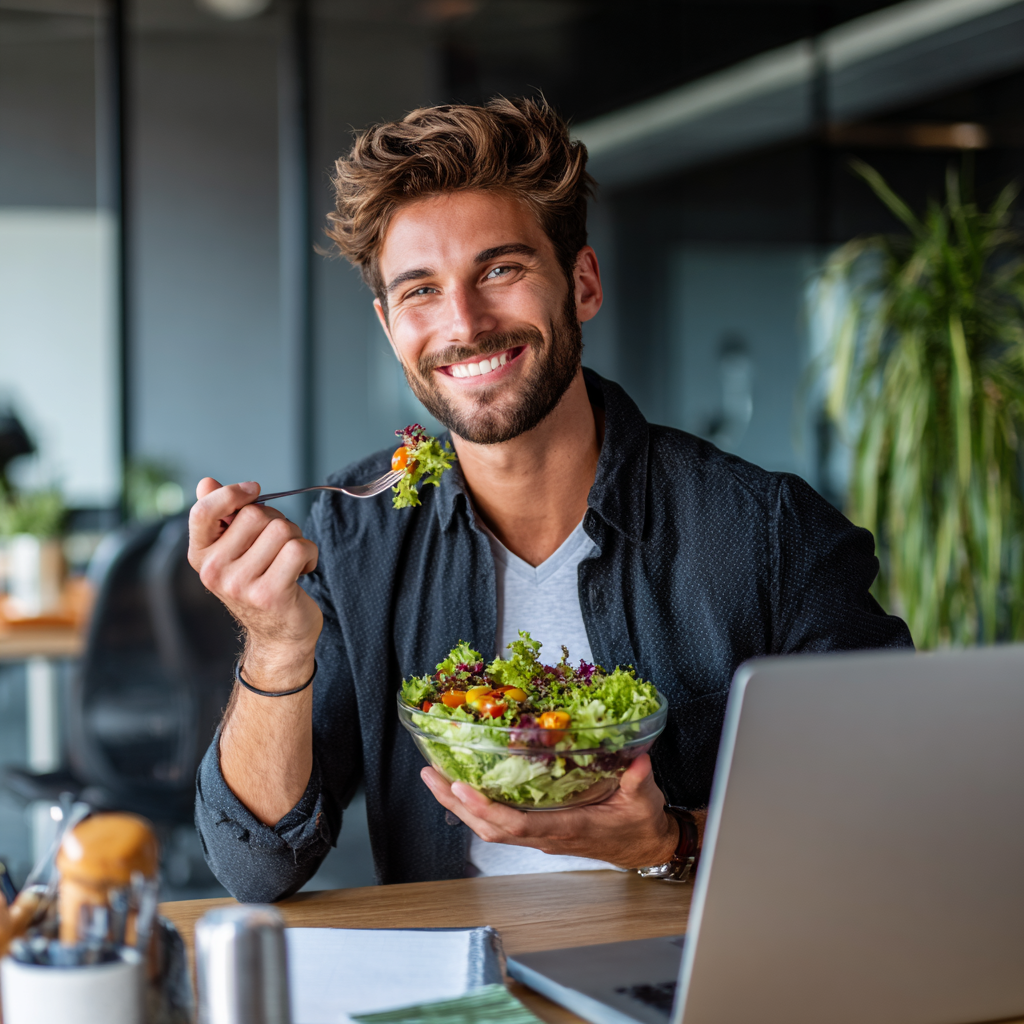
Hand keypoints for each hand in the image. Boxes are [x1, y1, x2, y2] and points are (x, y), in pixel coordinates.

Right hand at [187, 477, 321, 687]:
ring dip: (296, 539)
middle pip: (256, 515)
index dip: (231, 493)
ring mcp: (241, 585)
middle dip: (277, 521)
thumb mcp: (235, 552)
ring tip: (291, 561)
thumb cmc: (259, 585)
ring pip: (282, 529)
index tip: (254, 490)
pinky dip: (310, 554)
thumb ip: (222, 517)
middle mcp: (215, 571)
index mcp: (201, 556)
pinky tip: (303, 570)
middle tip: (279, 546)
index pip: (203, 511)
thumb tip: (206, 482)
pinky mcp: (270, 593)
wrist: (279, 636)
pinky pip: (299, 549)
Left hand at [421, 754, 678, 868]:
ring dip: (459, 806)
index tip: (461, 788)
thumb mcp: (644, 799)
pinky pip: (499, 823)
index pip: (519, 825)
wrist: (644, 847)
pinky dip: (475, 807)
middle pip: (491, 828)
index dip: (487, 809)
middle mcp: (547, 835)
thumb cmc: (640, 824)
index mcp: (569, 828)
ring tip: (435, 778)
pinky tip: (462, 789)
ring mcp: (540, 836)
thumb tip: (637, 758)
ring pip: (490, 828)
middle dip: (457, 804)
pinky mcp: (539, 830)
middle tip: (431, 776)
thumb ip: (638, 779)